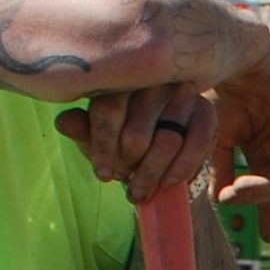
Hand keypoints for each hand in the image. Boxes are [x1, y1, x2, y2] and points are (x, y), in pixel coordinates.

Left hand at [56, 82, 214, 202]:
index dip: (103, 148)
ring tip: (142, 191)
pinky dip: (182, 169)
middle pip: (137, 133)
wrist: (162, 140)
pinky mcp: (206, 111)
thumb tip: (64, 123)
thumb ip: (82, 129)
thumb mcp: (98, 134)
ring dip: (153, 174)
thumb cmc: (122, 135)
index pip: (108, 111)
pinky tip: (169, 182)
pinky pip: (196, 145)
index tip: (102, 175)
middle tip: (126, 183)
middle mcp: (152, 79)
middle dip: (130, 166)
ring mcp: (182, 93)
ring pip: (167, 142)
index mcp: (119, 78)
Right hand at [208, 38, 269, 220]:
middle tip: (243, 204)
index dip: (265, 212)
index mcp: (259, 150)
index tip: (269, 239)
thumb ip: (220, 168)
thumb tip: (218, 199)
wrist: (234, 57)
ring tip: (248, 190)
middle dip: (261, 201)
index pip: (264, 187)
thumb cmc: (222, 93)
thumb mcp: (216, 136)